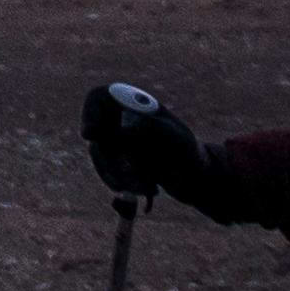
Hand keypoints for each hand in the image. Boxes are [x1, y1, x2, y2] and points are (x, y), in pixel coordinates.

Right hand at [80, 79, 229, 218]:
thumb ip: (142, 130)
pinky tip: (146, 192)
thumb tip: (109, 134)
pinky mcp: (120, 164)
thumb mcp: (171, 137)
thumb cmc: (189, 152)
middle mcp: (120, 121)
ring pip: (100, 157)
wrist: (200, 181)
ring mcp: (118, 143)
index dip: (89, 113)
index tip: (89, 135)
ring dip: (118, 176)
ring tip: (146, 188)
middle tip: (125, 177)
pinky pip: (108, 173)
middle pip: (97, 133)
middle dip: (109, 160)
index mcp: (134, 104)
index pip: (99, 98)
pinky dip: (122, 184)